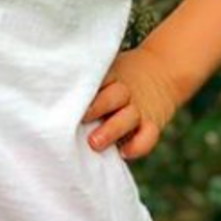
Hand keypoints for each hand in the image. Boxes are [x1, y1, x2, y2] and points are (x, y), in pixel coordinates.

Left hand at [80, 44, 181, 160]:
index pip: (99, 80)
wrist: (163, 69)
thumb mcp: (110, 67)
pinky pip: (149, 136)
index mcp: (113, 76)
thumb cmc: (124, 74)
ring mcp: (140, 108)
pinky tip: (123, 153)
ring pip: (129, 118)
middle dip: (97, 108)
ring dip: (111, 130)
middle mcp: (126, 92)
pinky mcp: (153, 123)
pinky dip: (138, 146)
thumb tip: (57, 90)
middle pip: (113, 97)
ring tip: (94, 142)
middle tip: (80, 120)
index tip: (69, 98)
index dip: (85, 89)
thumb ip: (91, 81)